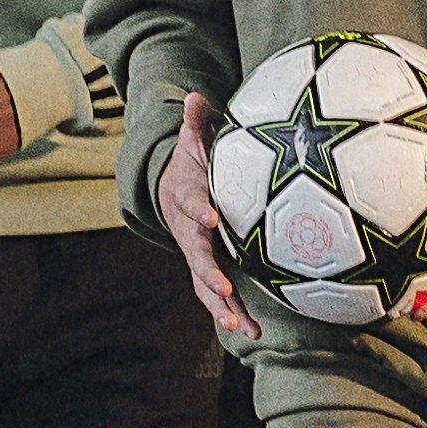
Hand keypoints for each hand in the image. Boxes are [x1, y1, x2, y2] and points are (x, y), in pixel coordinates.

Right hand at [154, 99, 253, 348]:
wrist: (171, 191)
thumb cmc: (191, 163)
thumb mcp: (192, 140)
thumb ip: (197, 122)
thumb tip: (195, 94)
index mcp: (187, 199)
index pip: (191, 204)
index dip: (199, 210)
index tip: (213, 216)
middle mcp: (189, 233)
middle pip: (196, 255)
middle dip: (210, 273)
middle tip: (225, 289)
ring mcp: (198, 255)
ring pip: (206, 285)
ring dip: (221, 306)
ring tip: (238, 325)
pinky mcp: (210, 270)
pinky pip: (218, 296)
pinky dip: (233, 314)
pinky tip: (254, 334)